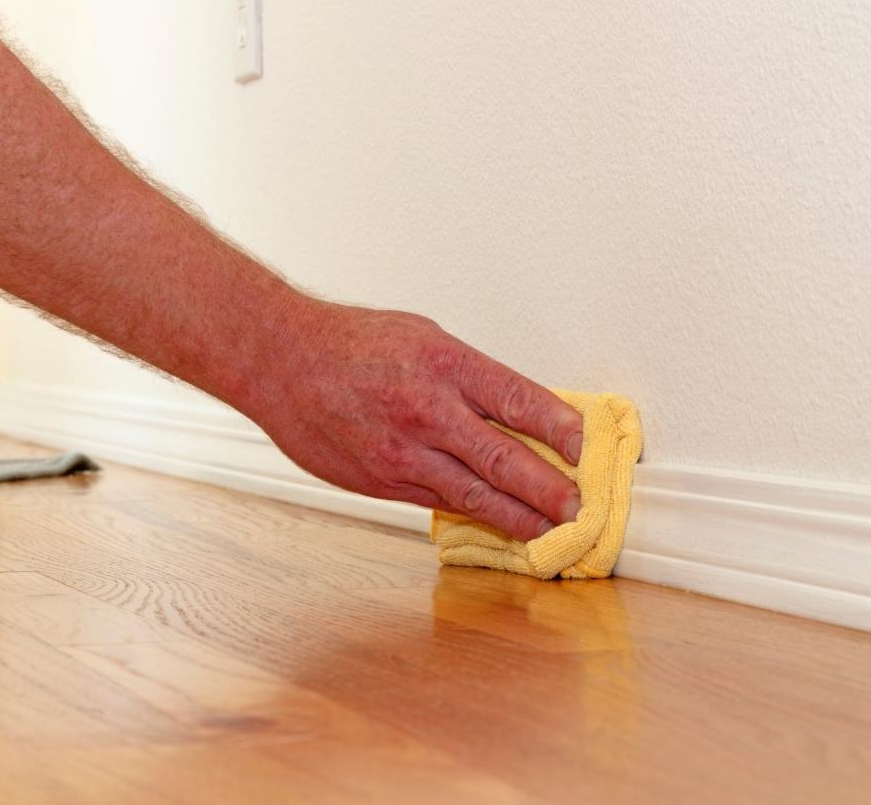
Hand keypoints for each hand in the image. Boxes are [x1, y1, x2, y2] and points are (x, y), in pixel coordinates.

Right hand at [249, 301, 583, 540]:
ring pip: (475, 493)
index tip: (589, 448)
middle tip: (582, 509)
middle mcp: (428, 409)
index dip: (562, 429)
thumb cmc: (351, 344)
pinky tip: (496, 525)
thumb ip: (468, 378)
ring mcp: (403, 451)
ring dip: (520, 517)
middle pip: (505, 458)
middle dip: (552, 489)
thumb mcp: (422, 338)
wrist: (281, 362)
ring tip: (552, 532)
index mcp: (445, 364)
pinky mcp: (382, 481)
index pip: (520, 400)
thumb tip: (515, 412)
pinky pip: (437, 502)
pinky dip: (472, 514)